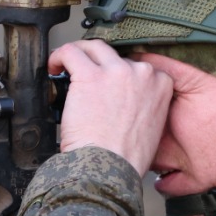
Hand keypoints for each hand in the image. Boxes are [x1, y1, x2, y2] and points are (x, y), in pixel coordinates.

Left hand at [49, 40, 172, 174]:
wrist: (111, 168)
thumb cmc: (126, 157)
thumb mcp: (152, 126)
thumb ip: (144, 104)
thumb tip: (121, 99)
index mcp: (161, 84)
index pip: (137, 65)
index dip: (116, 72)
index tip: (105, 80)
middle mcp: (142, 73)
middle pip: (115, 55)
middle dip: (97, 64)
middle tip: (83, 74)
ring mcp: (117, 72)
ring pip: (93, 47)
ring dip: (79, 54)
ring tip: (65, 66)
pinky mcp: (90, 75)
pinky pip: (71, 52)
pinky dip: (59, 56)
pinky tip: (54, 67)